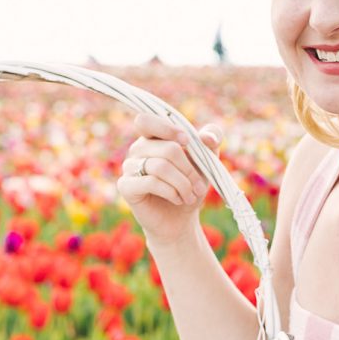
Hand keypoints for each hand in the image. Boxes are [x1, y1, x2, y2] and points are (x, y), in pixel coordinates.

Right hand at [117, 112, 221, 245]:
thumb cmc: (191, 186)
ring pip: (160, 166)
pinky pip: (150, 182)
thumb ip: (212, 140)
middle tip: (200, 187)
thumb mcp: (207, 161)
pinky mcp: (126, 186)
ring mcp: (129, 167)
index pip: (146, 120)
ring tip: (191, 196)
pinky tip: (178, 199)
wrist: (180, 219)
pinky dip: (171, 192)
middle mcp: (138, 149)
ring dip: (183, 184)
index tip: (188, 142)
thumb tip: (207, 138)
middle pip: (167, 148)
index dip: (167, 128)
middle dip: (189, 169)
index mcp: (153, 137)